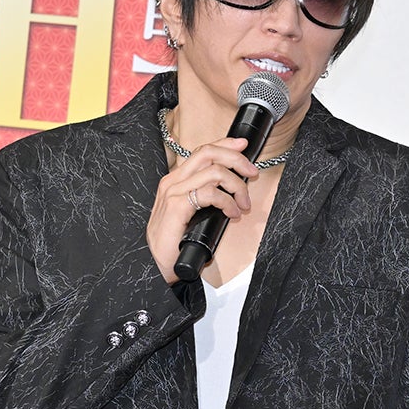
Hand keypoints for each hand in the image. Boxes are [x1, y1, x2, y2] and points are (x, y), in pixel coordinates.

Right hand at [146, 135, 257, 282]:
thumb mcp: (193, 213)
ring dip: (236, 186)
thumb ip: (207, 197)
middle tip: (252, 173)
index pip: (202, 152)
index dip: (225, 144)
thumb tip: (232, 190)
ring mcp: (173, 192)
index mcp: (176, 180)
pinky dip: (227, 202)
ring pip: (213, 172)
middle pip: (208, 153)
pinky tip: (232, 213)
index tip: (243, 145)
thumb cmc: (175, 242)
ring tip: (243, 204)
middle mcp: (173, 181)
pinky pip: (209, 193)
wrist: (156, 264)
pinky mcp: (176, 206)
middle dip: (236, 159)